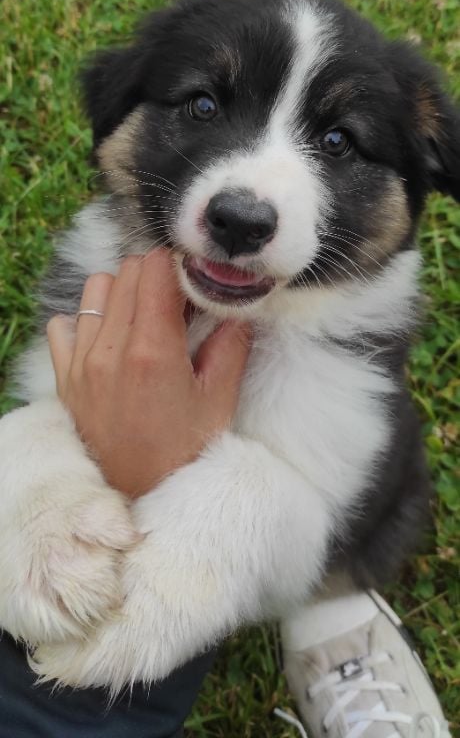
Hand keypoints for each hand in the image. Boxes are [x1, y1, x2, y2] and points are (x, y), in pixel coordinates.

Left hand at [47, 250, 250, 496]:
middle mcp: (111, 349)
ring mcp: (82, 361)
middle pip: (128, 270)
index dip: (179, 266)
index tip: (193, 282)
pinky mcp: (64, 376)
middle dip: (156, 276)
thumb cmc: (182, 453)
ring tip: (144, 318)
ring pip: (96, 288)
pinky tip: (110, 340)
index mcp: (152, 351)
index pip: (156, 268)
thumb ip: (230, 346)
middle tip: (177, 303)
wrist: (137, 496)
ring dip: (122, 291)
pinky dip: (85, 321)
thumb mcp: (219, 402)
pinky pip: (64, 324)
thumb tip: (236, 308)